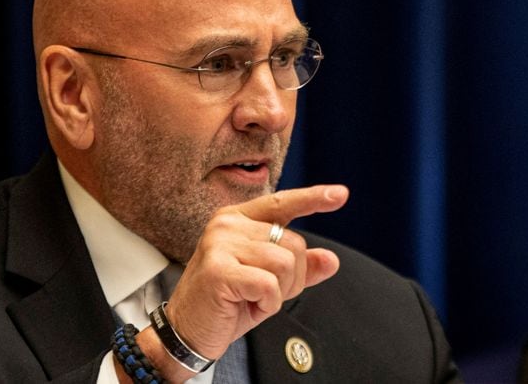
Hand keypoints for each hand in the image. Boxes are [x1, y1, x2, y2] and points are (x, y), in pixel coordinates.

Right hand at [156, 185, 347, 362]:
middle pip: (294, 243)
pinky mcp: (218, 269)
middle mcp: (227, 224)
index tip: (341, 194)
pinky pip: (269, 284)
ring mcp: (220, 244)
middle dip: (291, 277)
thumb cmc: (225, 303)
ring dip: (278, 292)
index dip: (313, 198)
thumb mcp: (269, 283)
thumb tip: (331, 260)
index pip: (282, 203)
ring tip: (252, 298)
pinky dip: (267, 303)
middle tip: (263, 293)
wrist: (186, 332)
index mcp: (238, 219)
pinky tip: (245, 304)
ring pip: (285, 263)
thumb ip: (299, 268)